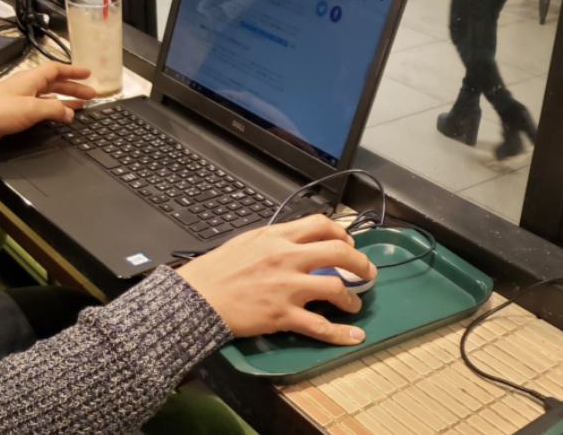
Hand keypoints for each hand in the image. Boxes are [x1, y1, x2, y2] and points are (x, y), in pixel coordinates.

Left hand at [0, 63, 95, 155]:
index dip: (73, 70)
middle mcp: (27, 86)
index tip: (88, 73)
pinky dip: (54, 110)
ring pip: (50, 96)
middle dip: (74, 87)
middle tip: (91, 94)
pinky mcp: (17, 112)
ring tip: (81, 105)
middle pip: (55, 83)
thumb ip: (54, 110)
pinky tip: (60, 115)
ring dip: (66, 99)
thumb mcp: (31, 109)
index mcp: (30, 79)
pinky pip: (42, 107)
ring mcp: (21, 99)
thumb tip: (70, 113)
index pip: (56, 69)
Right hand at [178, 215, 376, 344]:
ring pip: (336, 289)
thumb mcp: (246, 242)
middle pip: (339, 254)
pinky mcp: (282, 315)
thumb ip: (275, 239)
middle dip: (360, 263)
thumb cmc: (215, 270)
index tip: (347, 243)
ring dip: (352, 299)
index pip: (321, 225)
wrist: (195, 297)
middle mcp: (287, 258)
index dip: (342, 234)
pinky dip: (340, 333)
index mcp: (277, 237)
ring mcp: (287, 287)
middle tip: (366, 272)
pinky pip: (319, 325)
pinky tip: (352, 337)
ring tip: (353, 305)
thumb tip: (296, 241)